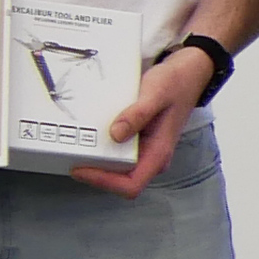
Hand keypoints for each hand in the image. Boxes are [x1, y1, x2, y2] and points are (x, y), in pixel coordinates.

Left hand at [69, 47, 210, 196]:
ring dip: (96, 163)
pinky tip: (89, 138)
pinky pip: (117, 155)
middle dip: (95, 173)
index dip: (104, 182)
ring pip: (117, 170)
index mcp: (159, 153)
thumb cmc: (175, 84)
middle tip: (71, 155)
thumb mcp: (156, 94)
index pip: (131, 184)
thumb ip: (137, 114)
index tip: (81, 168)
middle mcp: (151, 157)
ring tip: (76, 147)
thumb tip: (115, 134)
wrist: (187, 74)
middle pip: (120, 182)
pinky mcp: (137, 142)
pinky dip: (101, 150)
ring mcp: (144, 151)